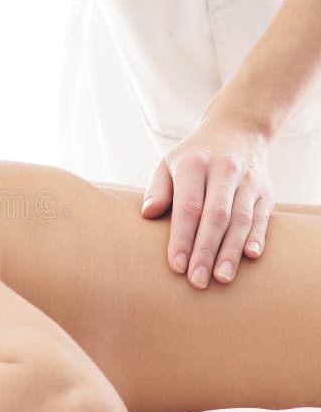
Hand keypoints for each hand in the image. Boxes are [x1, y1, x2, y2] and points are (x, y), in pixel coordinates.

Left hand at [140, 115, 274, 287]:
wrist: (237, 130)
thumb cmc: (193, 156)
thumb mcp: (168, 163)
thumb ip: (158, 189)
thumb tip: (148, 213)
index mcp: (194, 165)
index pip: (188, 207)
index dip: (182, 238)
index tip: (176, 265)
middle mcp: (224, 172)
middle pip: (216, 217)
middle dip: (205, 251)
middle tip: (197, 281)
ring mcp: (248, 182)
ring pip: (241, 220)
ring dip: (231, 251)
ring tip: (221, 278)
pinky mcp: (265, 192)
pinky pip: (262, 217)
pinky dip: (257, 237)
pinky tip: (250, 257)